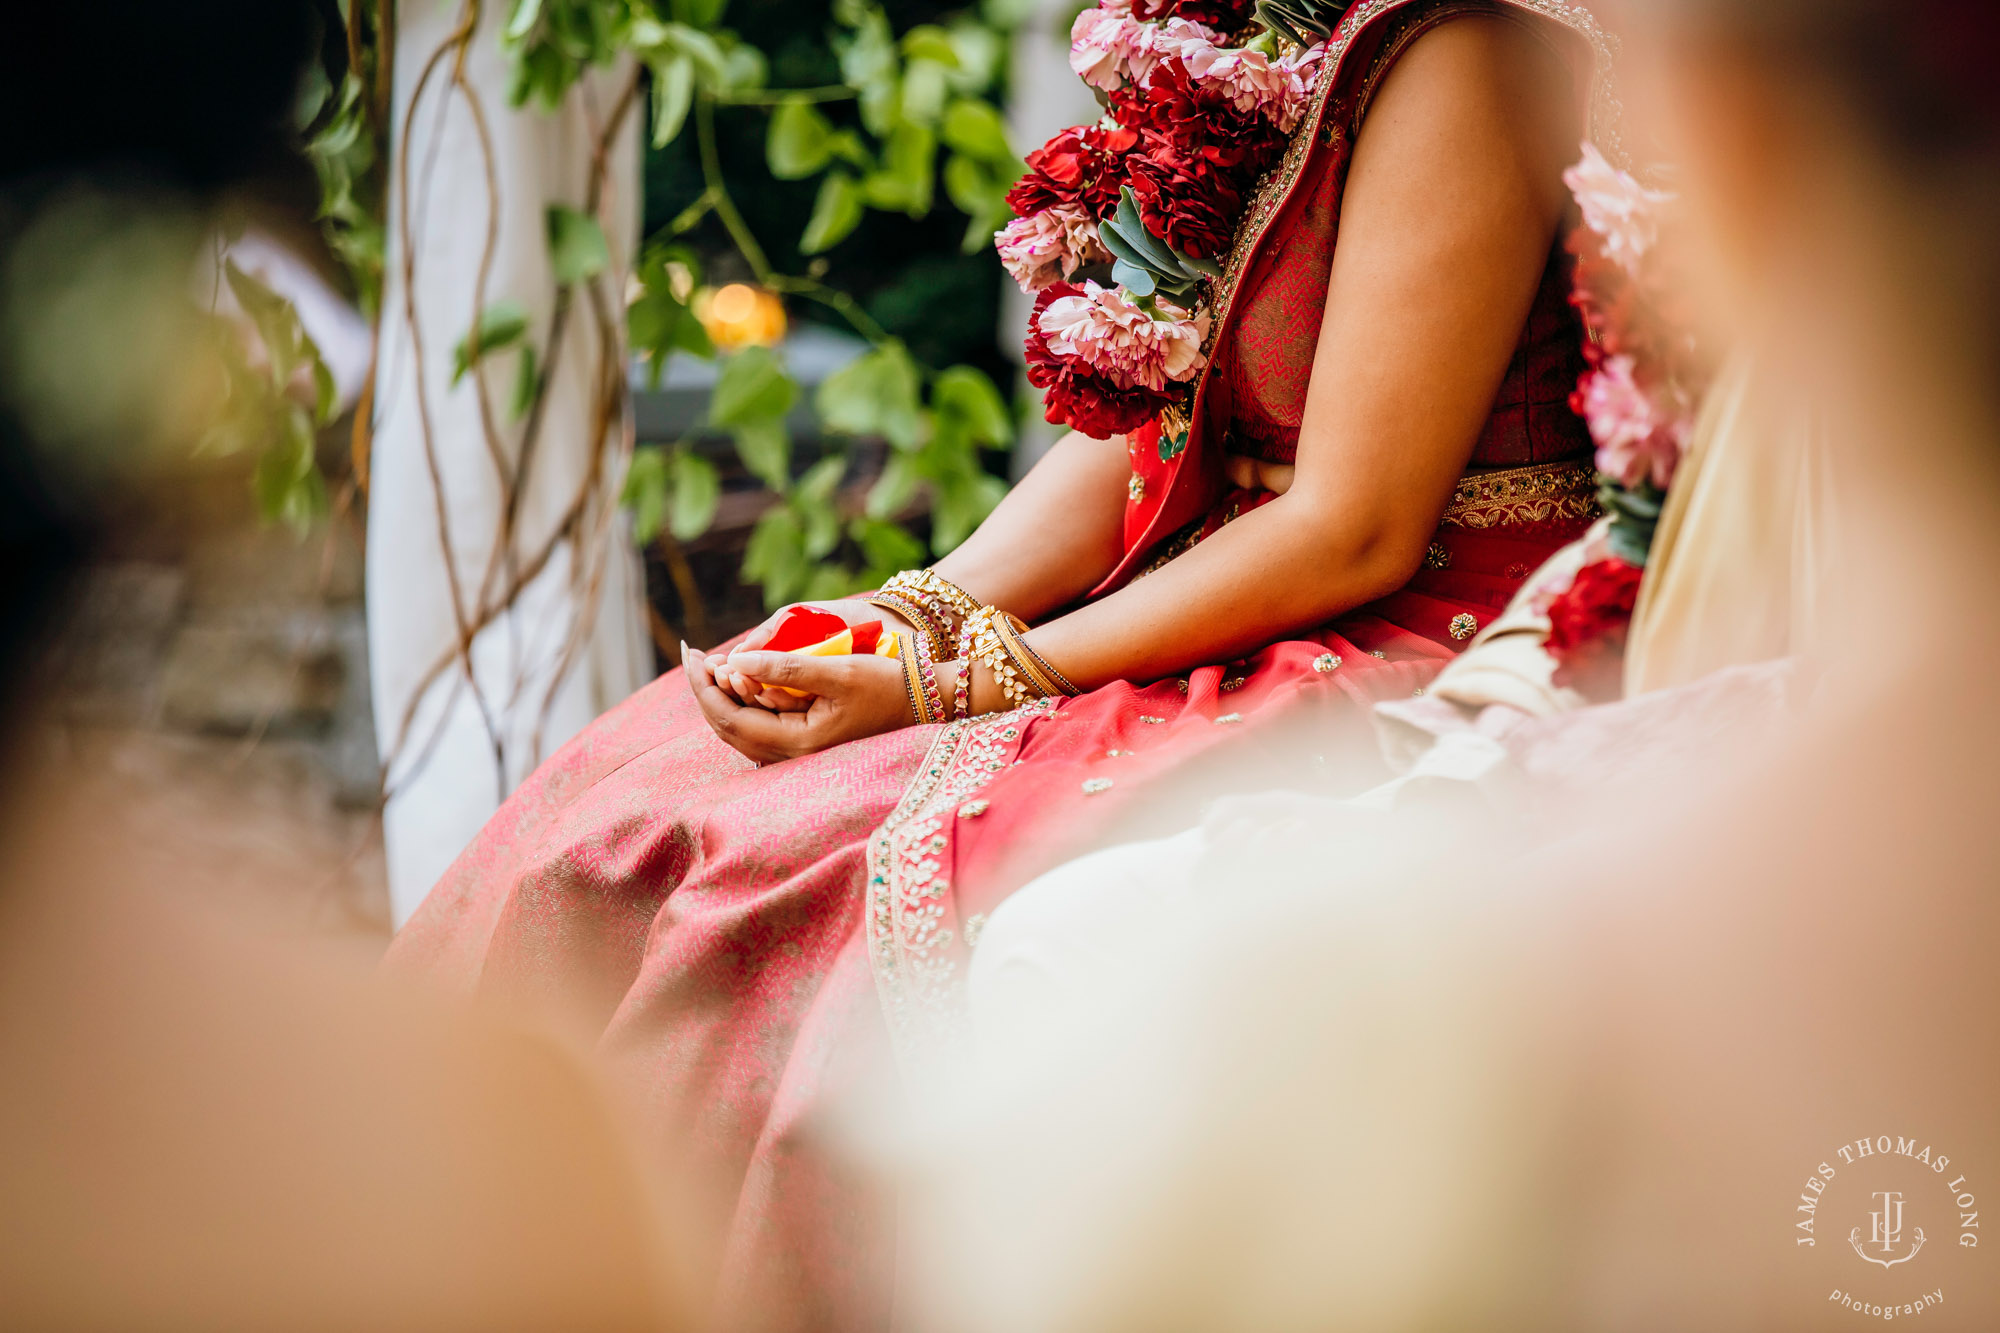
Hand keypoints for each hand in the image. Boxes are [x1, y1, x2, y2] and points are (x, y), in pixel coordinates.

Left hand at [685, 644, 914, 762]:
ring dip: (722, 697)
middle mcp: (794, 756)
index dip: (703, 685)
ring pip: (742, 729)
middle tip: (692, 654)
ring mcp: (800, 754)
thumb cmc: (888, 684)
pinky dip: (743, 704)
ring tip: (710, 665)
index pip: (730, 716)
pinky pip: (759, 727)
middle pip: (729, 727)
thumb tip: (734, 661)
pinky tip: (739, 681)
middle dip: (706, 690)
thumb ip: (784, 668)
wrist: (927, 702)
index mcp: (798, 743)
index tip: (690, 651)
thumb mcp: (837, 670)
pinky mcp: (806, 743)